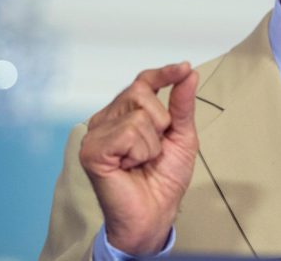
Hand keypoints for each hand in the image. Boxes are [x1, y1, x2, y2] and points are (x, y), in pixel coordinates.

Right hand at [79, 62, 198, 254]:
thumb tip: (188, 73)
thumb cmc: (165, 176)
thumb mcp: (181, 135)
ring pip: (137, 115)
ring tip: (142, 160)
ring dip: (152, 142)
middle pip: (140, 92)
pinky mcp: (92, 150)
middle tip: (155, 148)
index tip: (184, 67)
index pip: (142, 82)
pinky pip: (129, 133)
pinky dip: (140, 151)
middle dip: (160, 121)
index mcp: (124, 114)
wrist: (156, 212)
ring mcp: (96, 134)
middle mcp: (106, 119)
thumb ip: (182, 104)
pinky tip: (131, 166)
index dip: (164, 73)